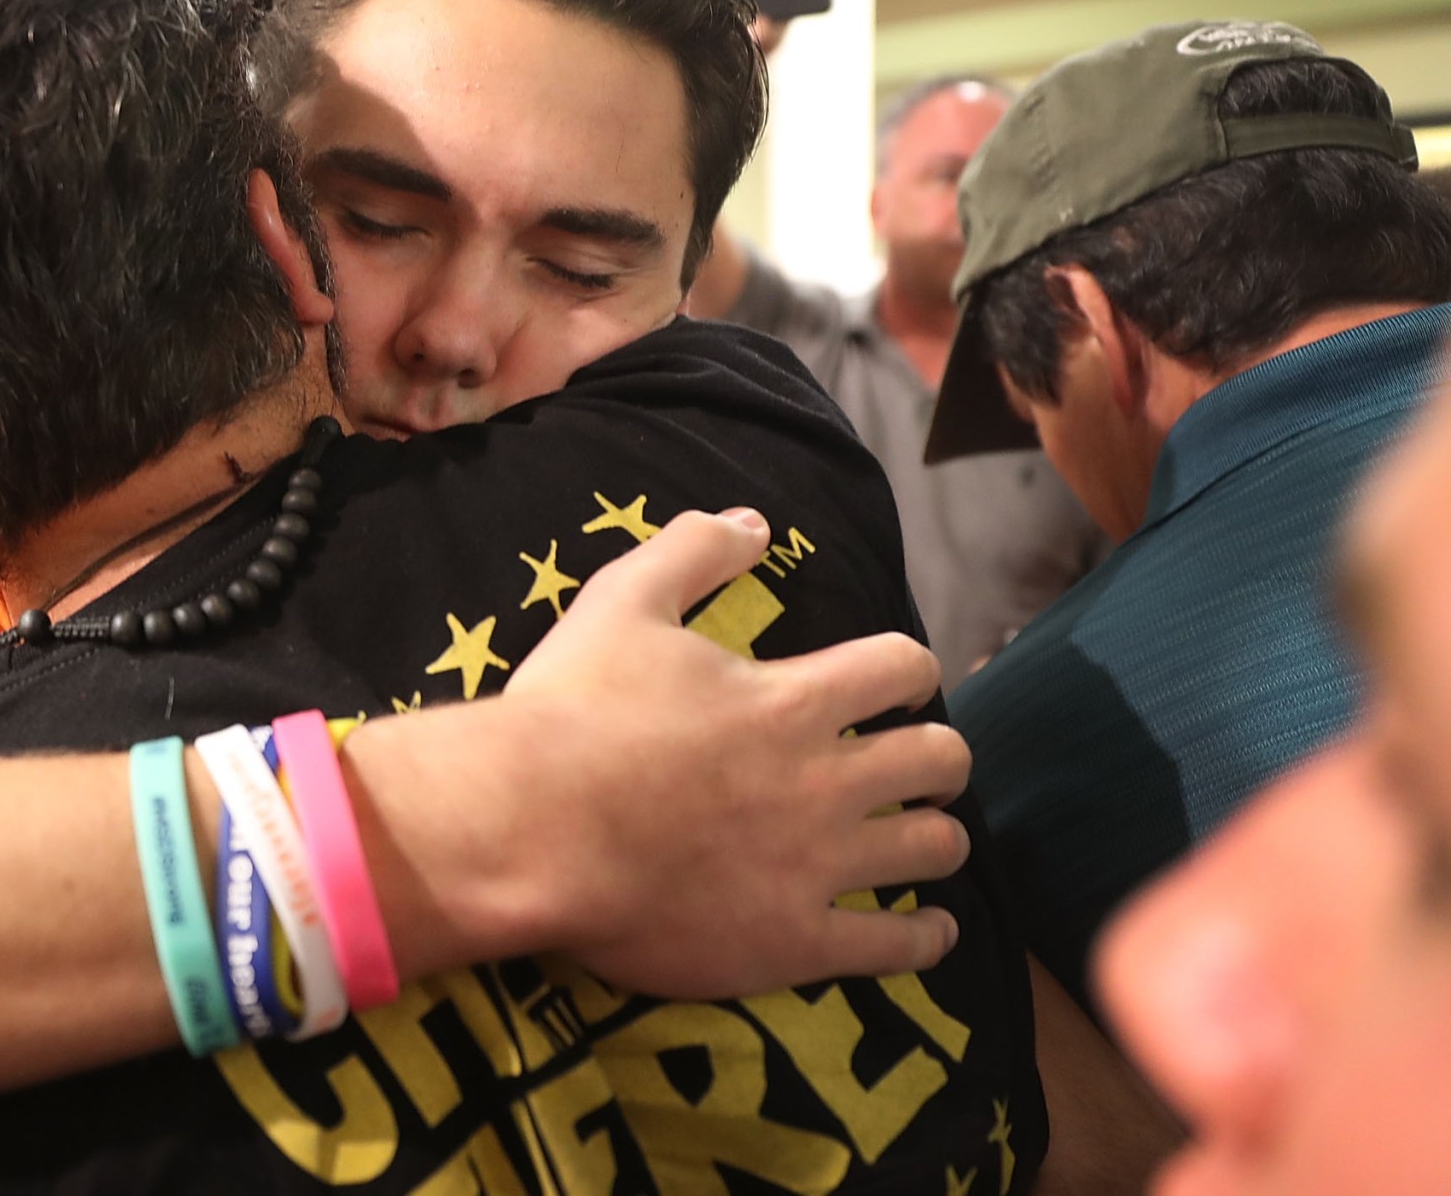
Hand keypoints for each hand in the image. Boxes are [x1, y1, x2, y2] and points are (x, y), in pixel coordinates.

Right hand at [494, 508, 968, 995]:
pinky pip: (895, 948)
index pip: (904, 667)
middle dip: (938, 758)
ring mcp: (816, 868)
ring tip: (918, 842)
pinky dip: (924, 938)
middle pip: (940, 760)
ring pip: (934, 851)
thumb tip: (753, 521)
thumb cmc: (571, 713)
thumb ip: (692, 552)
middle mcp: (825, 782)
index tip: (896, 686)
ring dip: (935, 840)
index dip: (909, 670)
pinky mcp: (793, 943)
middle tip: (915, 767)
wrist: (528, 829)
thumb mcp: (621, 603)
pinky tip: (927, 930)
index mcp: (793, 700)